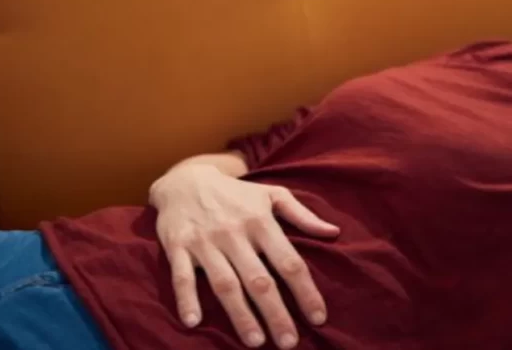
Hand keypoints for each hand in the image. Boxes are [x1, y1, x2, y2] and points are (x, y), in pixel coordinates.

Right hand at [151, 164, 339, 348]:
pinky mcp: (177, 247)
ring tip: (255, 341)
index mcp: (261, 222)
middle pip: (259, 279)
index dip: (305, 291)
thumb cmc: (235, 193)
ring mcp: (205, 242)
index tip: (318, 318)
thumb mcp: (271, 194)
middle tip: (289, 343)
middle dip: (276, 313)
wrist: (184, 179)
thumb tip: (333, 232)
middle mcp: (235, 233)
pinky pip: (182, 276)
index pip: (289, 261)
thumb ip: (302, 215)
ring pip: (225, 283)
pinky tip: (194, 322)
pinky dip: (187, 299)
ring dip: (240, 314)